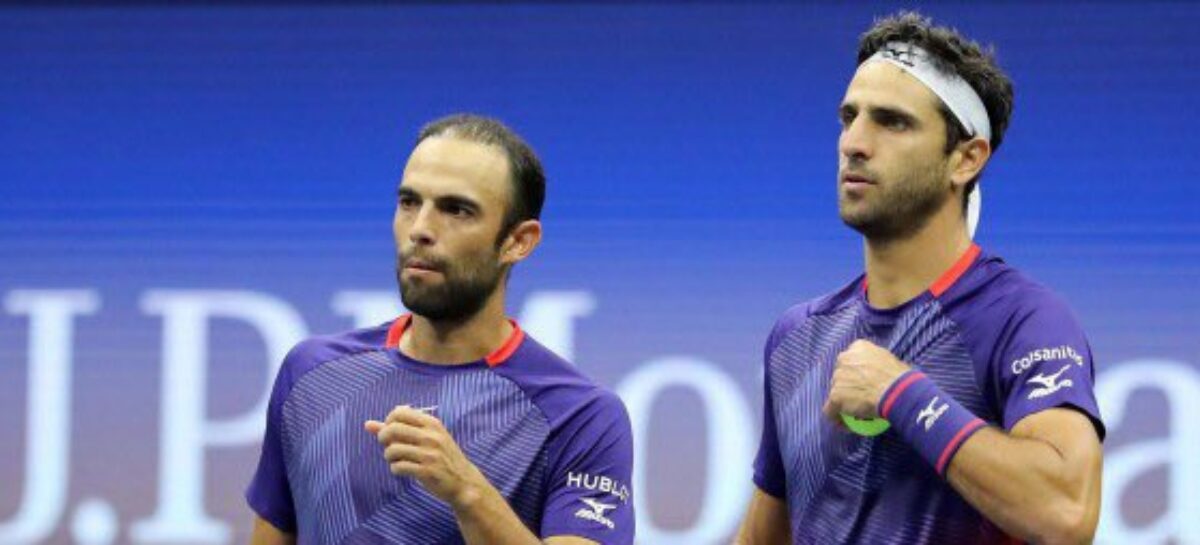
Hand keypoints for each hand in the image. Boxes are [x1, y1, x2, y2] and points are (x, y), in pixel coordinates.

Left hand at [364, 406, 486, 508]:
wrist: (463, 481)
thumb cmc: (441, 457)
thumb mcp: (426, 438)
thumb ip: (398, 429)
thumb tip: (367, 424)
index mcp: (432, 423)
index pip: (399, 412)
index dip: (389, 421)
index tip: (392, 432)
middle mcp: (431, 436)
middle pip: (393, 429)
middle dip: (384, 438)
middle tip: (389, 447)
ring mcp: (430, 453)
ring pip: (393, 449)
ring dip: (389, 456)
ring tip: (396, 460)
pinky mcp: (427, 471)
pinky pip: (398, 467)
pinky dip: (395, 469)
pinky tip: (402, 470)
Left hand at [822, 339, 910, 424]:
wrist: (896, 391)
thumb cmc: (900, 378)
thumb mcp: (891, 362)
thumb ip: (879, 365)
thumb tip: (883, 374)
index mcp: (858, 347)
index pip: (851, 360)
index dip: (854, 372)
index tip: (862, 383)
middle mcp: (844, 358)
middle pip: (841, 374)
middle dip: (846, 386)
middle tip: (858, 399)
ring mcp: (837, 377)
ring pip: (835, 392)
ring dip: (843, 403)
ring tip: (852, 415)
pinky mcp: (835, 395)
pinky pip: (830, 411)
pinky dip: (837, 419)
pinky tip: (846, 428)